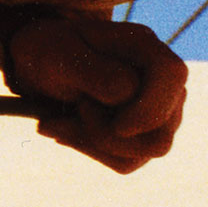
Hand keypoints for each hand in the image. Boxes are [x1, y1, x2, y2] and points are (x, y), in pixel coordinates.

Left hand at [11, 17, 186, 173]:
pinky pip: (125, 161)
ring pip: (144, 152)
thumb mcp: (56, 54)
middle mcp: (158, 78)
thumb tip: (128, 93)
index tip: (117, 127)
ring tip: (55, 121)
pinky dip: (88, 149)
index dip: (151, 108)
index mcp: (141, 45)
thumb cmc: (46, 51)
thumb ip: (93, 72)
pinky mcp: (142, 133)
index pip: (172, 73)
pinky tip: (63, 128)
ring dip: (92, 143)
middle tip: (72, 110)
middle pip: (161, 131)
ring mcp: (156, 108)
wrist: (35, 65)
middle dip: (107, 135)